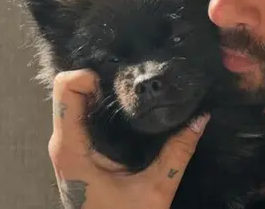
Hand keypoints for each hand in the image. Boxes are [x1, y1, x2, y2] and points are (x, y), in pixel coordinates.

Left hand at [47, 69, 209, 208]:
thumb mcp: (155, 189)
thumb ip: (177, 153)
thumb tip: (201, 118)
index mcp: (73, 149)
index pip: (66, 90)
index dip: (88, 74)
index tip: (119, 80)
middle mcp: (64, 143)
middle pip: (70, 90)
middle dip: (99, 78)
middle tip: (132, 79)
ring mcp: (68, 146)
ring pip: (75, 101)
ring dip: (100, 91)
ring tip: (133, 89)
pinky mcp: (77, 151)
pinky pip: (81, 116)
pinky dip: (100, 105)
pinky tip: (126, 105)